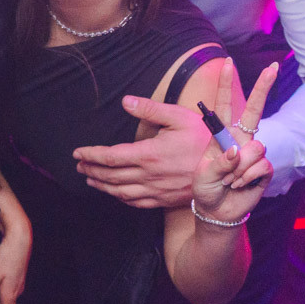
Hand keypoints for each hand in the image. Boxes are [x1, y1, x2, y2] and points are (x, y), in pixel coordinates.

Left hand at [74, 97, 209, 207]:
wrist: (227, 166)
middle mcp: (149, 175)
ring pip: (120, 192)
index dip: (91, 156)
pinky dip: (120, 198)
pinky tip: (114, 193)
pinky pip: (136, 202)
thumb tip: (125, 101)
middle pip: (111, 176)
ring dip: (101, 186)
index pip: (111, 157)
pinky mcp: (165, 199)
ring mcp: (157, 190)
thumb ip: (149, 109)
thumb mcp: (178, 116)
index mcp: (149, 154)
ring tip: (89, 179)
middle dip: (91, 170)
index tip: (78, 153)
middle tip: (79, 166)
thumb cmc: (203, 137)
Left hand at [191, 60, 275, 225]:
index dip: (225, 84)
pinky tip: (239, 185)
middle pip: (254, 110)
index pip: (224, 105)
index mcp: (221, 135)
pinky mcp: (264, 168)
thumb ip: (220, 162)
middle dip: (263, 88)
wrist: (217, 211)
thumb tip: (237, 151)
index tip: (227, 62)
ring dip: (239, 168)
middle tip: (273, 67)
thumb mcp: (203, 174)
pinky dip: (247, 178)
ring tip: (228, 180)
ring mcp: (253, 153)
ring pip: (255, 148)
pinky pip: (260, 166)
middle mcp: (240, 139)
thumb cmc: (206, 188)